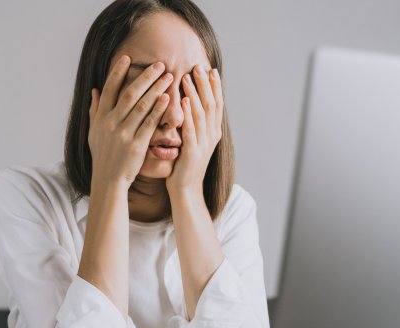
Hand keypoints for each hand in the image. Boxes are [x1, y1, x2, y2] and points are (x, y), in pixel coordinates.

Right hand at [88, 55, 172, 188]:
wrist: (108, 180)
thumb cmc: (103, 156)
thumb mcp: (94, 132)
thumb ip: (95, 110)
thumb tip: (95, 90)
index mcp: (101, 118)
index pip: (109, 89)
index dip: (118, 72)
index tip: (128, 58)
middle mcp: (111, 124)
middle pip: (129, 94)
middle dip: (145, 77)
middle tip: (160, 64)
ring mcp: (124, 134)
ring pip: (141, 106)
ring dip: (156, 89)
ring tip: (169, 77)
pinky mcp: (136, 145)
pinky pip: (149, 124)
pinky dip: (158, 110)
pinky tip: (167, 99)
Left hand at [166, 65, 223, 194]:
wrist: (186, 190)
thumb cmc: (185, 165)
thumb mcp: (193, 141)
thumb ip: (194, 124)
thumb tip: (190, 104)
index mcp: (213, 132)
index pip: (216, 104)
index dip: (215, 86)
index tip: (210, 69)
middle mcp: (211, 136)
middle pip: (211, 104)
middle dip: (205, 84)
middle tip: (199, 66)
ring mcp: (204, 144)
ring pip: (201, 113)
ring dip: (195, 93)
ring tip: (188, 77)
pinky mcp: (193, 152)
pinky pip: (190, 128)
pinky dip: (187, 112)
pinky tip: (182, 99)